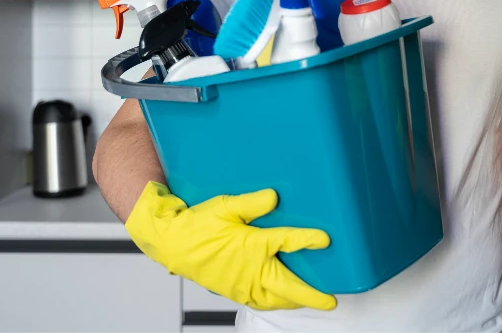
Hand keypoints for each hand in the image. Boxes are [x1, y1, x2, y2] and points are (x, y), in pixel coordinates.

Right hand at [125, 182, 335, 310]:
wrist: (172, 244)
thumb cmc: (197, 226)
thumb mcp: (225, 206)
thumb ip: (252, 203)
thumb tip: (274, 197)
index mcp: (252, 246)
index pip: (288, 242)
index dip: (308, 240)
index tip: (324, 240)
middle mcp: (251, 270)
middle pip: (289, 287)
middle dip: (311, 295)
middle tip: (329, 301)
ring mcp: (243, 285)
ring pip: (275, 300)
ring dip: (294, 301)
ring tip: (311, 301)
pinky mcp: (234, 292)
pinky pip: (259, 303)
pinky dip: (274, 304)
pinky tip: (281, 301)